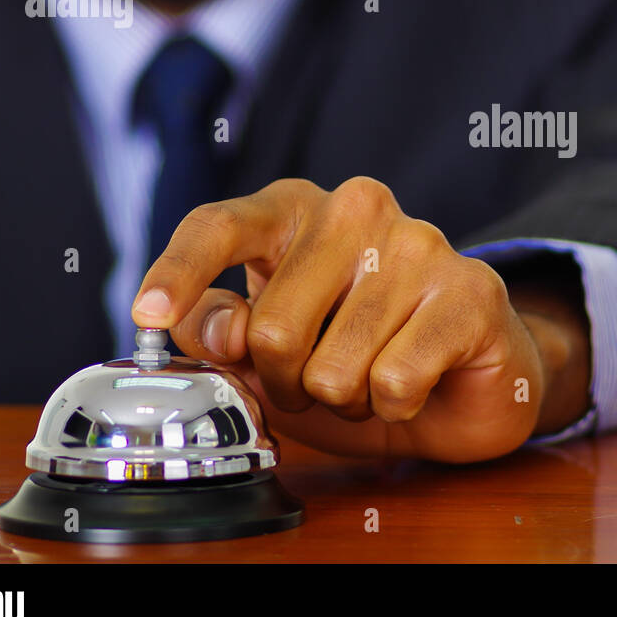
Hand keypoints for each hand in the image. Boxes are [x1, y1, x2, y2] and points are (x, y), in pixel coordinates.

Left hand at [130, 177, 588, 462]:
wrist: (468, 380)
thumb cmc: (363, 356)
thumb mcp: (274, 352)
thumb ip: (224, 334)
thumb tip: (218, 328)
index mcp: (298, 210)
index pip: (222, 224)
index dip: (178, 272)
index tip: (146, 317)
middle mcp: (358, 209)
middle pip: (271, 329)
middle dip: (288, 384)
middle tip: (323, 378)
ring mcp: (420, 244)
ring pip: (333, 369)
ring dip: (347, 401)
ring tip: (376, 376)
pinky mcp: (470, 290)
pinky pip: (393, 381)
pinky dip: (394, 406)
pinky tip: (418, 382)